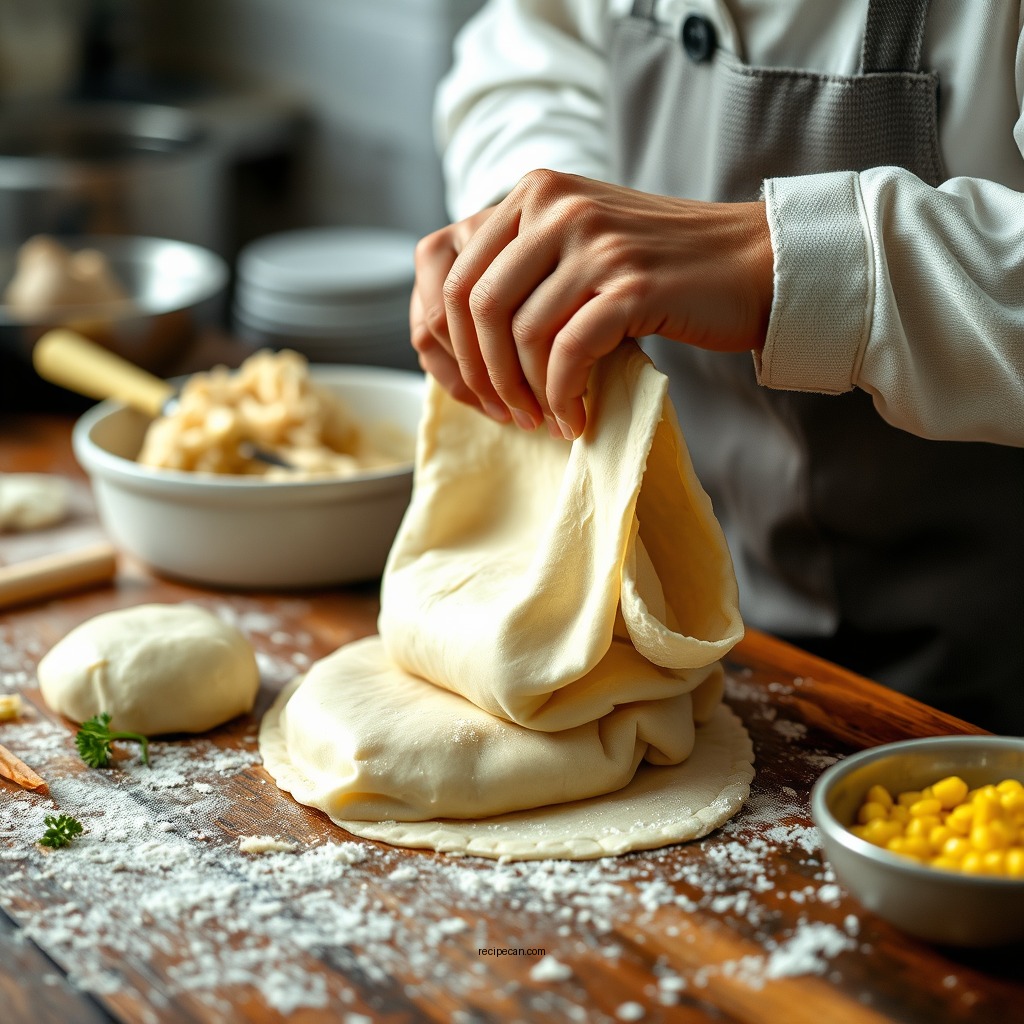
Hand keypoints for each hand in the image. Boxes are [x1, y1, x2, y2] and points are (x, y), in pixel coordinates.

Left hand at [411, 170, 773, 438]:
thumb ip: (521, 261)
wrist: (750, 262)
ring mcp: (596, 242)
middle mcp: (557, 205)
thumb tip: (452, 332)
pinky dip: (563, 396)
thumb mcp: (579, 239)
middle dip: (484, 375)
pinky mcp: (633, 285)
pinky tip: (576, 416)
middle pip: (478, 308)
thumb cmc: (658, 266)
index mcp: (534, 193)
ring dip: (526, 394)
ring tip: (544, 420)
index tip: (479, 390)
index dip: (453, 347)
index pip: (452, 276)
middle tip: (508, 414)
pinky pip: (569, 353)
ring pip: (522, 335)